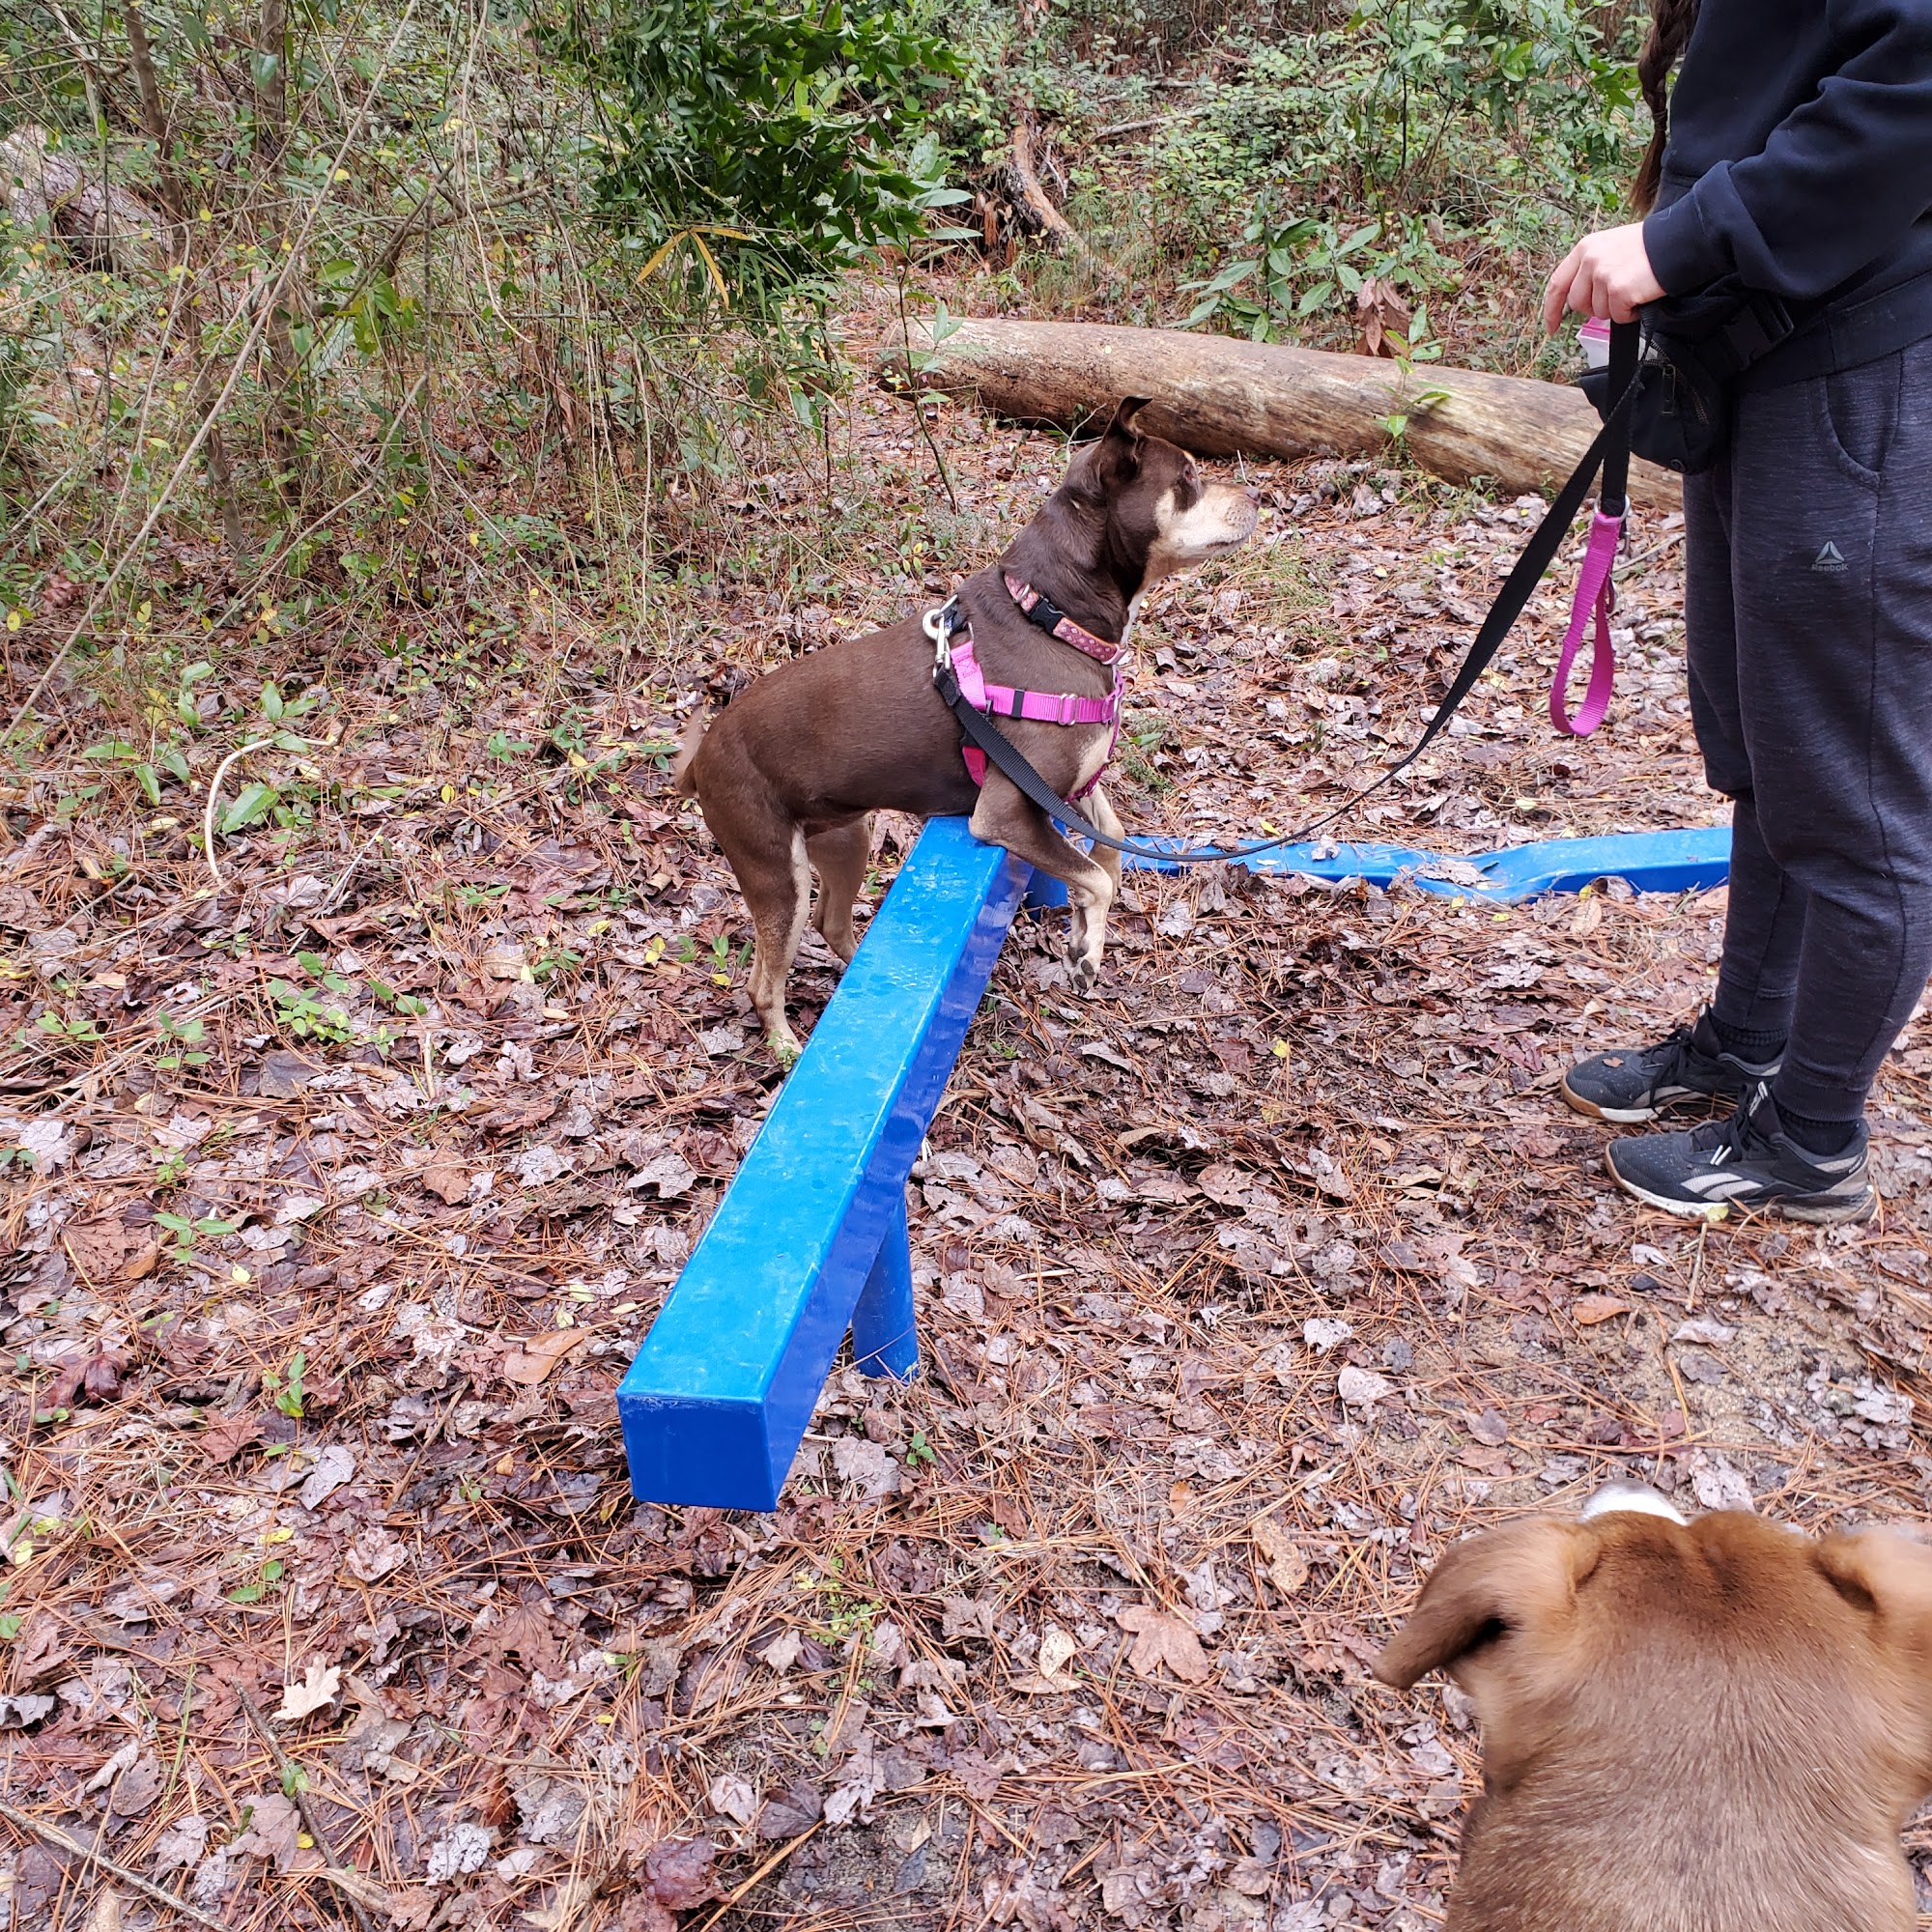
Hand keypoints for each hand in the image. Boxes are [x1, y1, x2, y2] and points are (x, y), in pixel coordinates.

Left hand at [1542, 223, 1664, 333]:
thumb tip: (1582, 300)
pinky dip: (1631, 313)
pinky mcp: (1619, 290)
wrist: (1678, 241)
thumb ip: (1592, 269)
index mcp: (1586, 249)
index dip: (1552, 309)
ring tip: (1634, 288)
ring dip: (1617, 309)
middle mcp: (1591, 261)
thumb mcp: (1612, 249)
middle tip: (1618, 296)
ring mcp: (1603, 275)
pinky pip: (1619, 317)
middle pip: (1578, 303)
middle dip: (1596, 308)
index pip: (1557, 283)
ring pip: (1599, 313)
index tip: (1552, 327)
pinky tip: (1642, 296)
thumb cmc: (1650, 247)